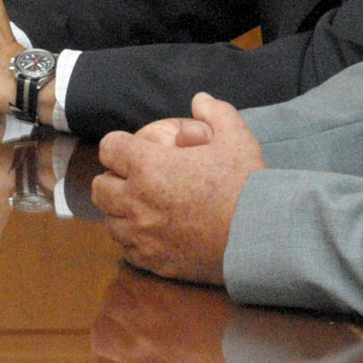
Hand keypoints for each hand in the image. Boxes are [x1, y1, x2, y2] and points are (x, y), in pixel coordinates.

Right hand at [89, 272, 249, 362]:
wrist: (253, 349)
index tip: (135, 362)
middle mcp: (125, 352)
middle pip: (100, 338)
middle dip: (115, 334)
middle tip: (139, 329)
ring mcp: (135, 319)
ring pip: (109, 305)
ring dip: (121, 304)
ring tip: (143, 304)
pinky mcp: (151, 291)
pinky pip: (125, 279)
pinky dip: (132, 280)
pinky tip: (151, 287)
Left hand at [91, 94, 261, 285]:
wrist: (262, 238)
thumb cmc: (246, 186)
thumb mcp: (236, 139)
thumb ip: (215, 113)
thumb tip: (199, 100)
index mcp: (148, 167)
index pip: (109, 148)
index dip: (118, 145)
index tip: (130, 149)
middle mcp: (136, 202)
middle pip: (100, 187)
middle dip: (113, 179)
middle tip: (132, 179)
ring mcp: (142, 235)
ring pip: (110, 221)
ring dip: (120, 211)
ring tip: (141, 208)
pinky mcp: (153, 261)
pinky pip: (128, 249)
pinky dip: (134, 240)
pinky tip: (152, 234)